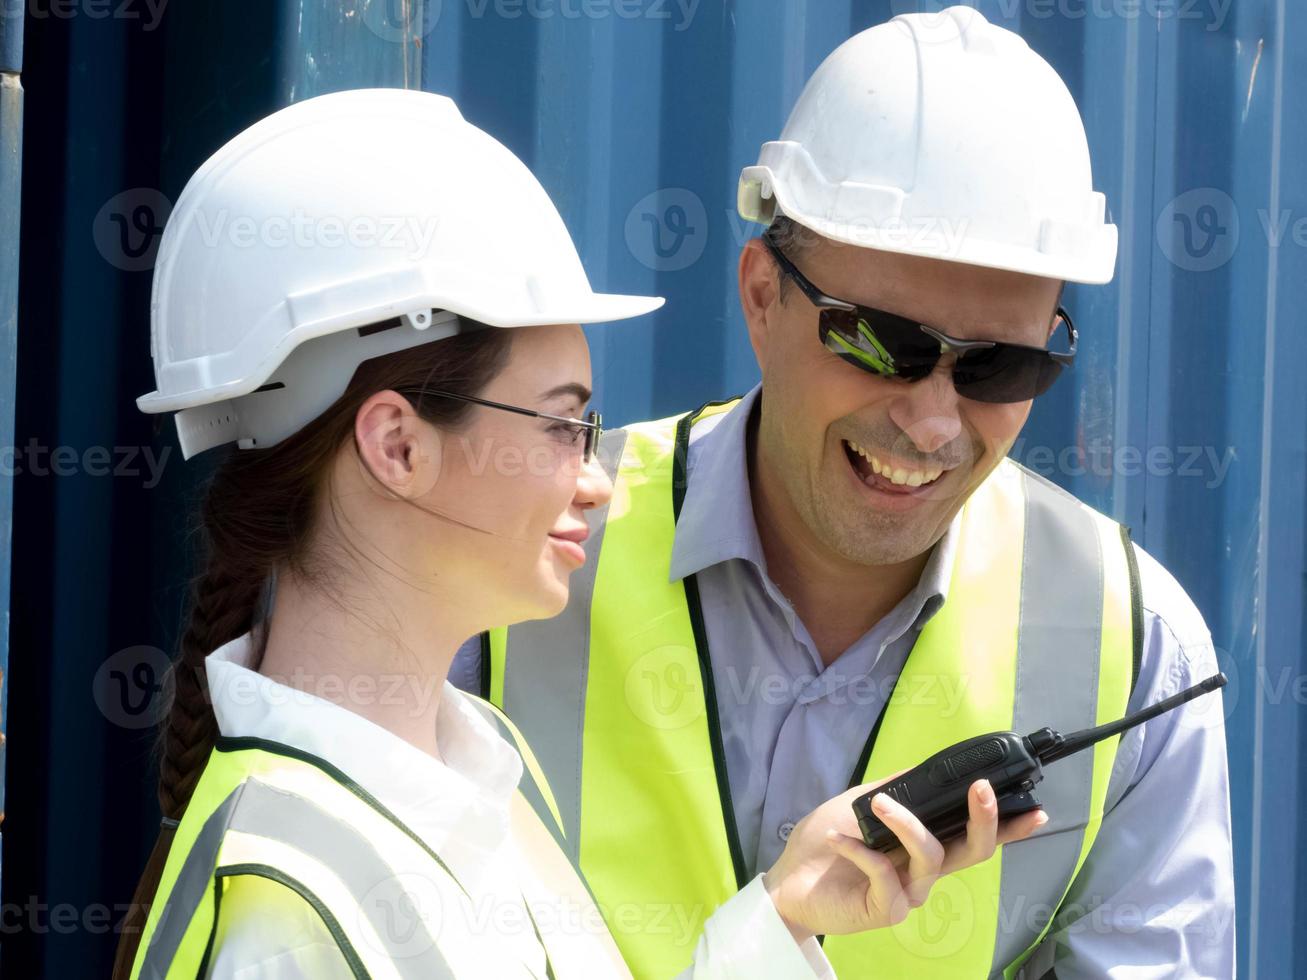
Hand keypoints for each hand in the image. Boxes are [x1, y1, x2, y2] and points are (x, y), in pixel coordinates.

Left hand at [762, 776, 1046, 942]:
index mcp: (924, 846)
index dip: (1009, 828)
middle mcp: (924, 872)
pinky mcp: (885, 910)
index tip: (1036, 810)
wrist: (787, 881)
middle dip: (984, 819)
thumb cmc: (824, 843)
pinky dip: (863, 851)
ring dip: (906, 823)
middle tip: (980, 788)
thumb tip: (928, 766)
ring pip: (930, 857)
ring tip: (879, 803)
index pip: (974, 836)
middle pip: (973, 852)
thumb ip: (896, 788)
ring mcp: (907, 893)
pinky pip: (885, 876)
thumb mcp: (859, 802)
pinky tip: (842, 839)